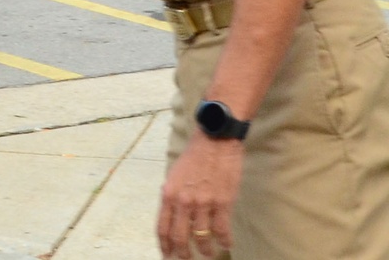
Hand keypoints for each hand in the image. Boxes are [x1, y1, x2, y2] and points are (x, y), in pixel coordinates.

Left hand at [157, 133, 243, 257]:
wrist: (215, 140)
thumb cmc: (195, 156)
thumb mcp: (175, 174)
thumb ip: (173, 196)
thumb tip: (172, 215)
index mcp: (168, 193)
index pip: (162, 228)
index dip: (164, 246)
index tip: (167, 256)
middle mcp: (183, 200)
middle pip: (179, 238)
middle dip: (183, 254)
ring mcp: (203, 202)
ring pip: (201, 238)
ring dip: (206, 251)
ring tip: (209, 254)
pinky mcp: (222, 202)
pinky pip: (222, 230)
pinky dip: (224, 241)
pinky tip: (226, 243)